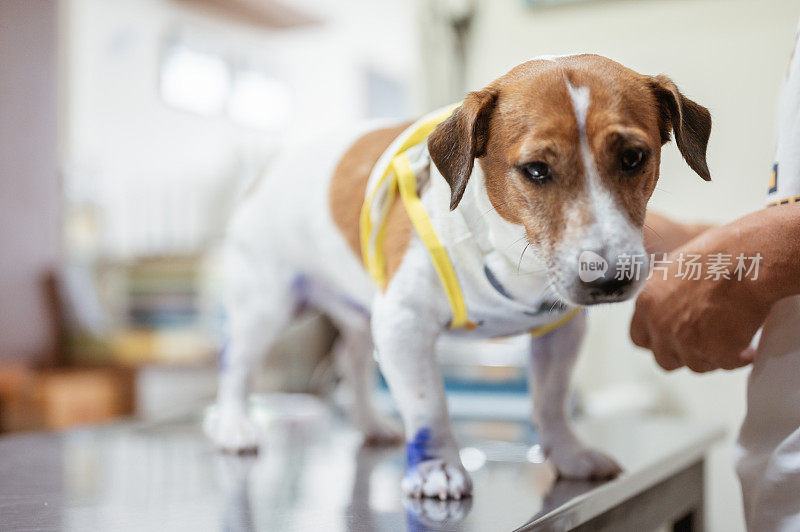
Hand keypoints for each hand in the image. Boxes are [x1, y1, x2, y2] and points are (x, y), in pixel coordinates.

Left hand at [631, 218, 781, 371]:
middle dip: (684, 355)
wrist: (747, 259)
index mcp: (647, 302)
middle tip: (705, 345)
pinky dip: (738, 358)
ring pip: (695, 365)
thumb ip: (663, 297)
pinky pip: (725, 364)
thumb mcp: (674, 269)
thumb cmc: (718, 256)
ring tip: (730, 341)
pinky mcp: (713, 350)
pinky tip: (747, 347)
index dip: (658, 343)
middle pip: (664, 359)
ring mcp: (684, 340)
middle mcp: (660, 323)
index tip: (674, 341)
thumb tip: (668, 310)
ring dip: (712, 357)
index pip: (639, 338)